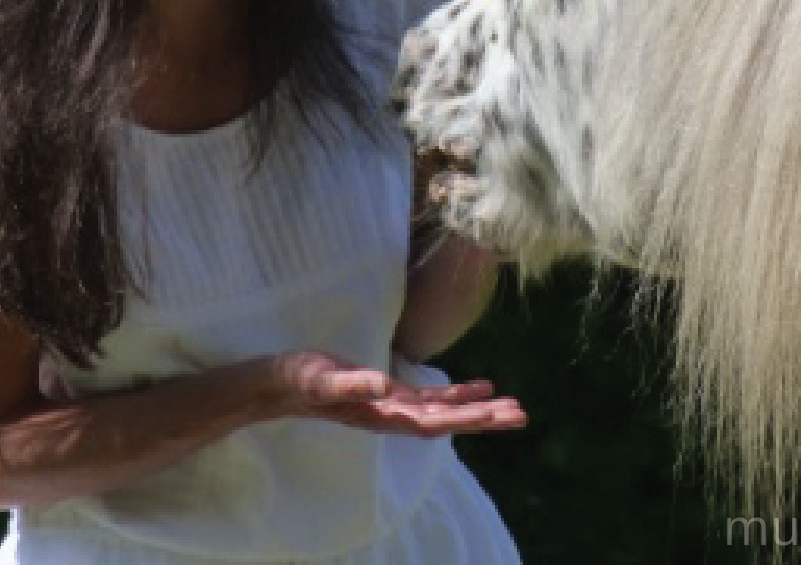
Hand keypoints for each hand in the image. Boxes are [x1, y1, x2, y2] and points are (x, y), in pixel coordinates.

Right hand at [273, 353, 526, 437]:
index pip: (433, 421)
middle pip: (448, 420)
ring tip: (512, 405)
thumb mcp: (322, 379)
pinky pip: (431, 397)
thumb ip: (351, 385)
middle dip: (485, 418)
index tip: (497, 414)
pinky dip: (457, 393)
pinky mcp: (389, 394)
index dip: (465, 417)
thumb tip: (382, 386)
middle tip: (522, 415)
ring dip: (478, 408)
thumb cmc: (297, 381)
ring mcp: (393, 406)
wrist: (278, 385)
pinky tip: (480, 386)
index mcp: (382, 415)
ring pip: (445, 411)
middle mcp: (393, 415)